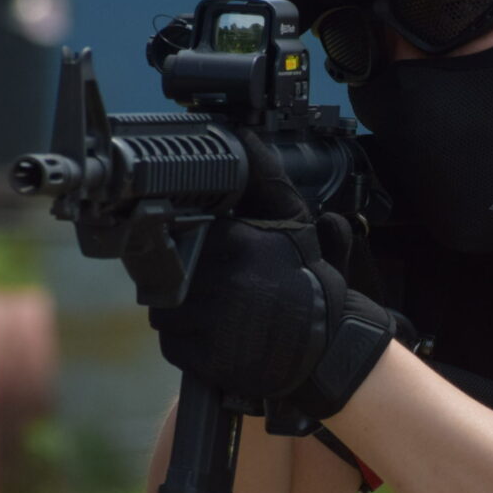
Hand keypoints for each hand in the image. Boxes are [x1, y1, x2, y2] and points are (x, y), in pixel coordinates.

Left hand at [133, 131, 395, 418]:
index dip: (193, 249)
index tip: (215, 261)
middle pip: (169, 276)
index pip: (181, 237)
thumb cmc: (307, 284)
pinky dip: (188, 345)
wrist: (327, 349)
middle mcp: (219, 280)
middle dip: (187, 282)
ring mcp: (209, 322)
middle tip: (220, 292)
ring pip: (165, 311)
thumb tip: (243, 134)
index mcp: (234, 242)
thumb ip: (266, 179)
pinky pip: (172, 345)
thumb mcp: (294, 224)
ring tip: (218, 317)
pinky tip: (217, 340)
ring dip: (183, 315)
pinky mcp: (204, 357)